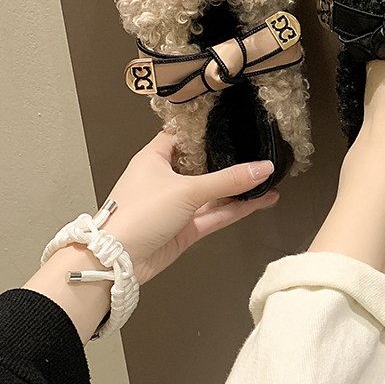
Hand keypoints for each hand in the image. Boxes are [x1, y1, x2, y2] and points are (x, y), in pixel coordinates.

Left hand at [100, 132, 278, 283]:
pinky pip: (216, 214)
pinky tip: (258, 201)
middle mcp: (165, 180)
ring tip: (267, 179)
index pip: (183, 136)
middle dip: (229, 162)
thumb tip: (260, 169)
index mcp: (154, 158)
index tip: (230, 123)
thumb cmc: (133, 217)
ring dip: (239, 189)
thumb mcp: (187, 189)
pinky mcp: (185, 228)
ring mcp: (176, 205)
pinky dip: (237, 209)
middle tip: (256, 153)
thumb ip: (228, 181)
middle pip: (204, 165)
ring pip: (214, 193)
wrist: (117, 260)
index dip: (205, 130)